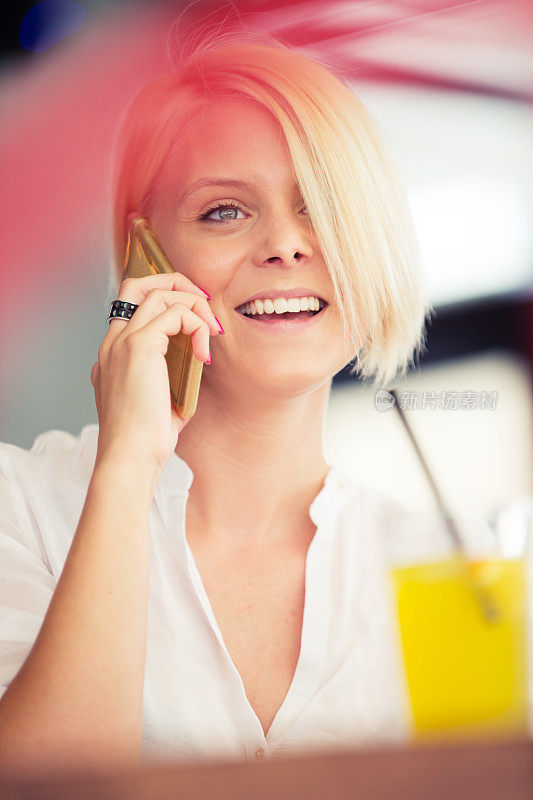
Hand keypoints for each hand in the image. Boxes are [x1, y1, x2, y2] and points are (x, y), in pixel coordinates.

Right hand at [91, 273, 221, 484]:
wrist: (129, 458)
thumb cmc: (146, 441)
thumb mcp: (161, 401)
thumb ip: (172, 375)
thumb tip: (197, 361)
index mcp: (113, 354)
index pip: (133, 305)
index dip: (168, 300)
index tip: (198, 320)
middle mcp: (113, 342)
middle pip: (139, 284)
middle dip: (177, 284)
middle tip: (205, 306)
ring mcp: (122, 342)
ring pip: (158, 292)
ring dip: (194, 305)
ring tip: (213, 333)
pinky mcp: (138, 346)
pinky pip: (175, 313)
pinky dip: (198, 326)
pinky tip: (204, 356)